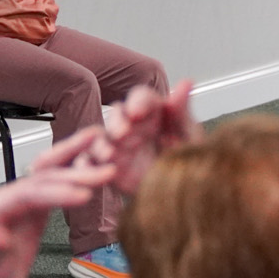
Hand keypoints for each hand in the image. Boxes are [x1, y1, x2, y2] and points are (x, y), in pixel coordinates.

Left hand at [0, 167, 111, 277]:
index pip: (27, 194)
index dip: (57, 193)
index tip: (83, 196)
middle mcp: (3, 201)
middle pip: (41, 178)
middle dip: (74, 173)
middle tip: (104, 171)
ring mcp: (18, 203)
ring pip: (49, 177)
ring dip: (77, 168)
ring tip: (106, 163)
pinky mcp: (31, 209)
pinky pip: (53, 187)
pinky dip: (73, 177)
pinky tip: (92, 172)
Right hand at [31, 79, 198, 196]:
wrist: (181, 194)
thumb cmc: (186, 162)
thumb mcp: (190, 138)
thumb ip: (182, 112)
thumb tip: (186, 83)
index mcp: (153, 112)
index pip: (141, 98)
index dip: (138, 102)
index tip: (137, 112)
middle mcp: (133, 126)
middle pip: (118, 114)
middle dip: (117, 122)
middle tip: (122, 133)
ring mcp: (119, 146)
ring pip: (102, 136)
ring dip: (101, 143)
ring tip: (108, 153)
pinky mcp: (109, 167)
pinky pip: (91, 162)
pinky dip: (87, 164)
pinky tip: (92, 168)